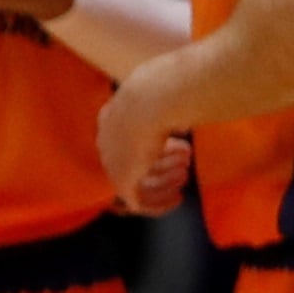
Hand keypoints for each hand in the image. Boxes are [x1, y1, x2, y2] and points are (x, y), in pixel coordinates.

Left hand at [97, 67, 191, 216]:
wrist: (152, 100)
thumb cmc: (163, 89)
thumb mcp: (163, 95)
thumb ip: (167, 106)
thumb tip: (184, 113)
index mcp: (113, 117)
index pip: (131, 139)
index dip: (159, 145)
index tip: (183, 145)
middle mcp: (107, 141)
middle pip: (134, 160)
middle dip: (162, 163)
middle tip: (186, 164)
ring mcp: (111, 162)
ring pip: (137, 181)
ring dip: (163, 181)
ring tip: (184, 177)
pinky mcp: (121, 181)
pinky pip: (137, 202)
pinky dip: (157, 203)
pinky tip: (177, 199)